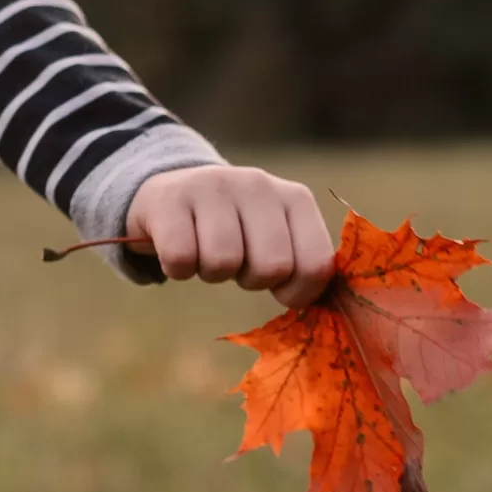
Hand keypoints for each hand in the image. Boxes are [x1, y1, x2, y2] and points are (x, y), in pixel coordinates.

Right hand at [125, 164, 334, 309]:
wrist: (173, 191)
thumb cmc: (234, 229)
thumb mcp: (276, 237)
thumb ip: (302, 265)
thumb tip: (320, 307)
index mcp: (295, 199)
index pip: (316, 264)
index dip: (297, 292)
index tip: (278, 287)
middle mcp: (258, 185)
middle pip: (271, 267)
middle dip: (251, 279)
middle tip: (237, 262)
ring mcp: (212, 185)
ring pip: (223, 262)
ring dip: (211, 272)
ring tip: (206, 251)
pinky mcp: (170, 198)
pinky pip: (180, 259)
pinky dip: (177, 268)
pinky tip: (179, 246)